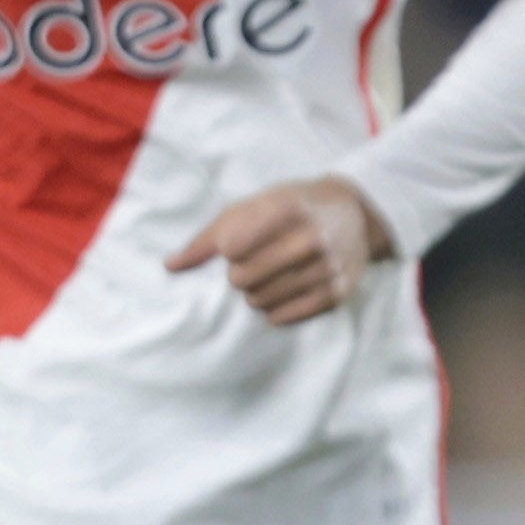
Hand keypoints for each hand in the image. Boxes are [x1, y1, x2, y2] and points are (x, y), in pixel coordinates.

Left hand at [168, 176, 395, 326]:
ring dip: (256, 293)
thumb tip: (171, 266)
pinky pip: (285, 317)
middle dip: (240, 275)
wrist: (354, 212)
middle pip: (242, 279)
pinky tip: (281, 294)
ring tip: (268, 278)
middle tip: (254, 265)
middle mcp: (311, 238)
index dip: (229, 250)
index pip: (230, 248)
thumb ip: (210, 236)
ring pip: (261, 301)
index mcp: (286, 209)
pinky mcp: (337, 292)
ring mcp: (327, 267)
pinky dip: (275, 310)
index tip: (241, 244)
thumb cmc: (292, 207)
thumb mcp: (253, 207)